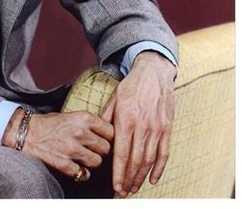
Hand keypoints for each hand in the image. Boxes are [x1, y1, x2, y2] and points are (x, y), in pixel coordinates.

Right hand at [3, 109, 113, 181]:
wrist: (27, 132)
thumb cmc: (50, 123)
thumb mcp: (72, 115)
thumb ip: (90, 123)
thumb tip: (109, 133)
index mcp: (84, 117)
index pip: (111, 131)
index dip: (108, 137)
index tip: (104, 139)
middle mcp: (80, 132)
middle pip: (106, 148)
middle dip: (100, 150)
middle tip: (92, 149)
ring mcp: (72, 149)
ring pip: (97, 162)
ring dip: (91, 162)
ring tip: (82, 157)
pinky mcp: (65, 163)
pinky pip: (84, 174)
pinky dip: (81, 172)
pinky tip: (74, 165)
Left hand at [101, 51, 175, 196]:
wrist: (153, 73)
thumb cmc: (131, 87)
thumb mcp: (113, 99)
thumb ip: (106, 120)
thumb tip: (100, 139)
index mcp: (126, 119)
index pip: (122, 154)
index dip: (119, 173)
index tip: (115, 186)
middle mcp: (143, 126)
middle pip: (136, 161)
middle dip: (128, 180)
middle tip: (123, 192)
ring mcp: (157, 128)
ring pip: (149, 160)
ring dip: (141, 178)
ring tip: (133, 188)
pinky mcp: (167, 128)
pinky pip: (164, 154)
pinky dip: (159, 169)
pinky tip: (152, 179)